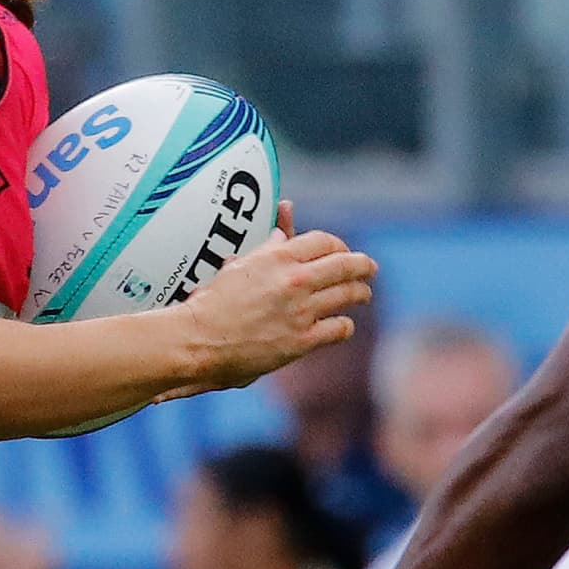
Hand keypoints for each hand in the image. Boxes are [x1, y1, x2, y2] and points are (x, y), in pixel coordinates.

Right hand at [174, 204, 374, 392]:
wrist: (198, 340)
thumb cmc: (211, 304)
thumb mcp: (239, 267)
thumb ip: (267, 248)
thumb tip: (284, 227)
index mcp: (277, 257)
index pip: (324, 241)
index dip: (338, 245)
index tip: (342, 250)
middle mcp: (294, 280)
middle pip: (345, 264)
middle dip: (362, 265)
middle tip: (369, 268)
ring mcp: (301, 311)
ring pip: (348, 294)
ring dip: (360, 293)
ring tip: (364, 294)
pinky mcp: (302, 340)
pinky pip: (339, 328)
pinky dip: (345, 325)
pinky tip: (343, 325)